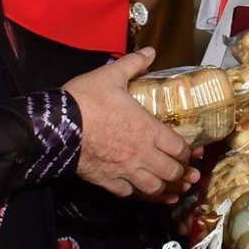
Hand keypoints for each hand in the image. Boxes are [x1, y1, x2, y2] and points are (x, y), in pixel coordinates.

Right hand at [62, 49, 197, 199]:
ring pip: (154, 188)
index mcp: (147, 129)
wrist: (57, 126)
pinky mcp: (107, 181)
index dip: (188, 153)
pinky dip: (141, 197)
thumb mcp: (111, 75)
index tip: (192, 154)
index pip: (178, 147)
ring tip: (177, 190)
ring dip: (168, 189)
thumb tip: (149, 52)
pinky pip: (130, 195)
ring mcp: (125, 170)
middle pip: (171, 171)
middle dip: (183, 174)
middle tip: (190, 175)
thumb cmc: (85, 101)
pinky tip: (146, 196)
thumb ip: (134, 64)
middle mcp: (141, 153)